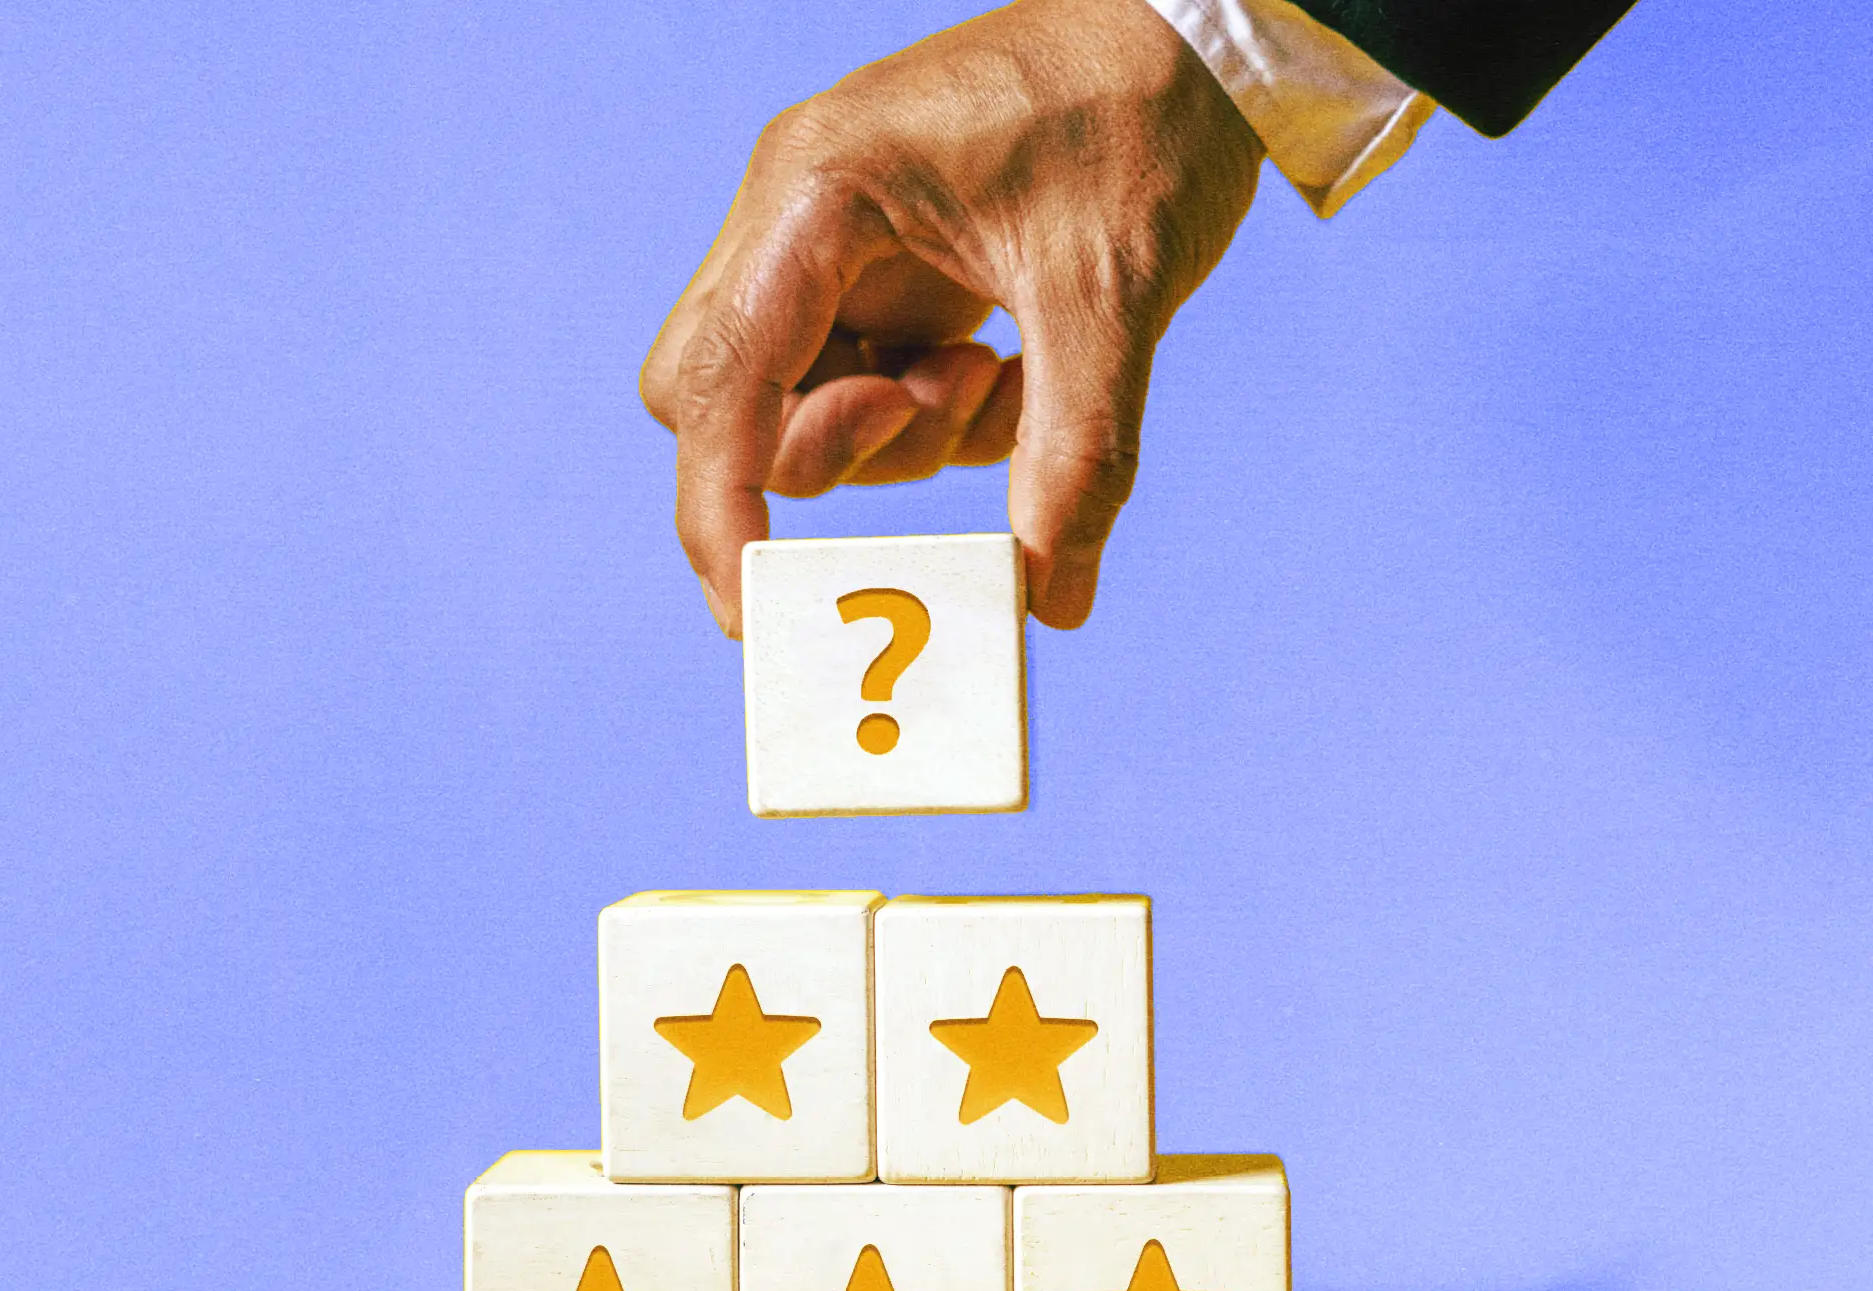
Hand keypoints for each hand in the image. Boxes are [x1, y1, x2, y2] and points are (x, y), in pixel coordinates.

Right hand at [640, 0, 1262, 635]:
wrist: (1194, 33)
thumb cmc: (1139, 112)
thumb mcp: (1112, 292)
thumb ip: (1074, 452)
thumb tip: (1044, 599)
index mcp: (816, 194)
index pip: (717, 380)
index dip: (721, 511)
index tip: (754, 611)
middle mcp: (796, 220)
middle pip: (724, 398)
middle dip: (826, 452)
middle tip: (940, 412)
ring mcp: (833, 250)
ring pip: (797, 409)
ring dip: (900, 438)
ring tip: (1003, 377)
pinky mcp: (881, 276)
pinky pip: (866, 393)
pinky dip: (936, 423)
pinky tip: (1015, 371)